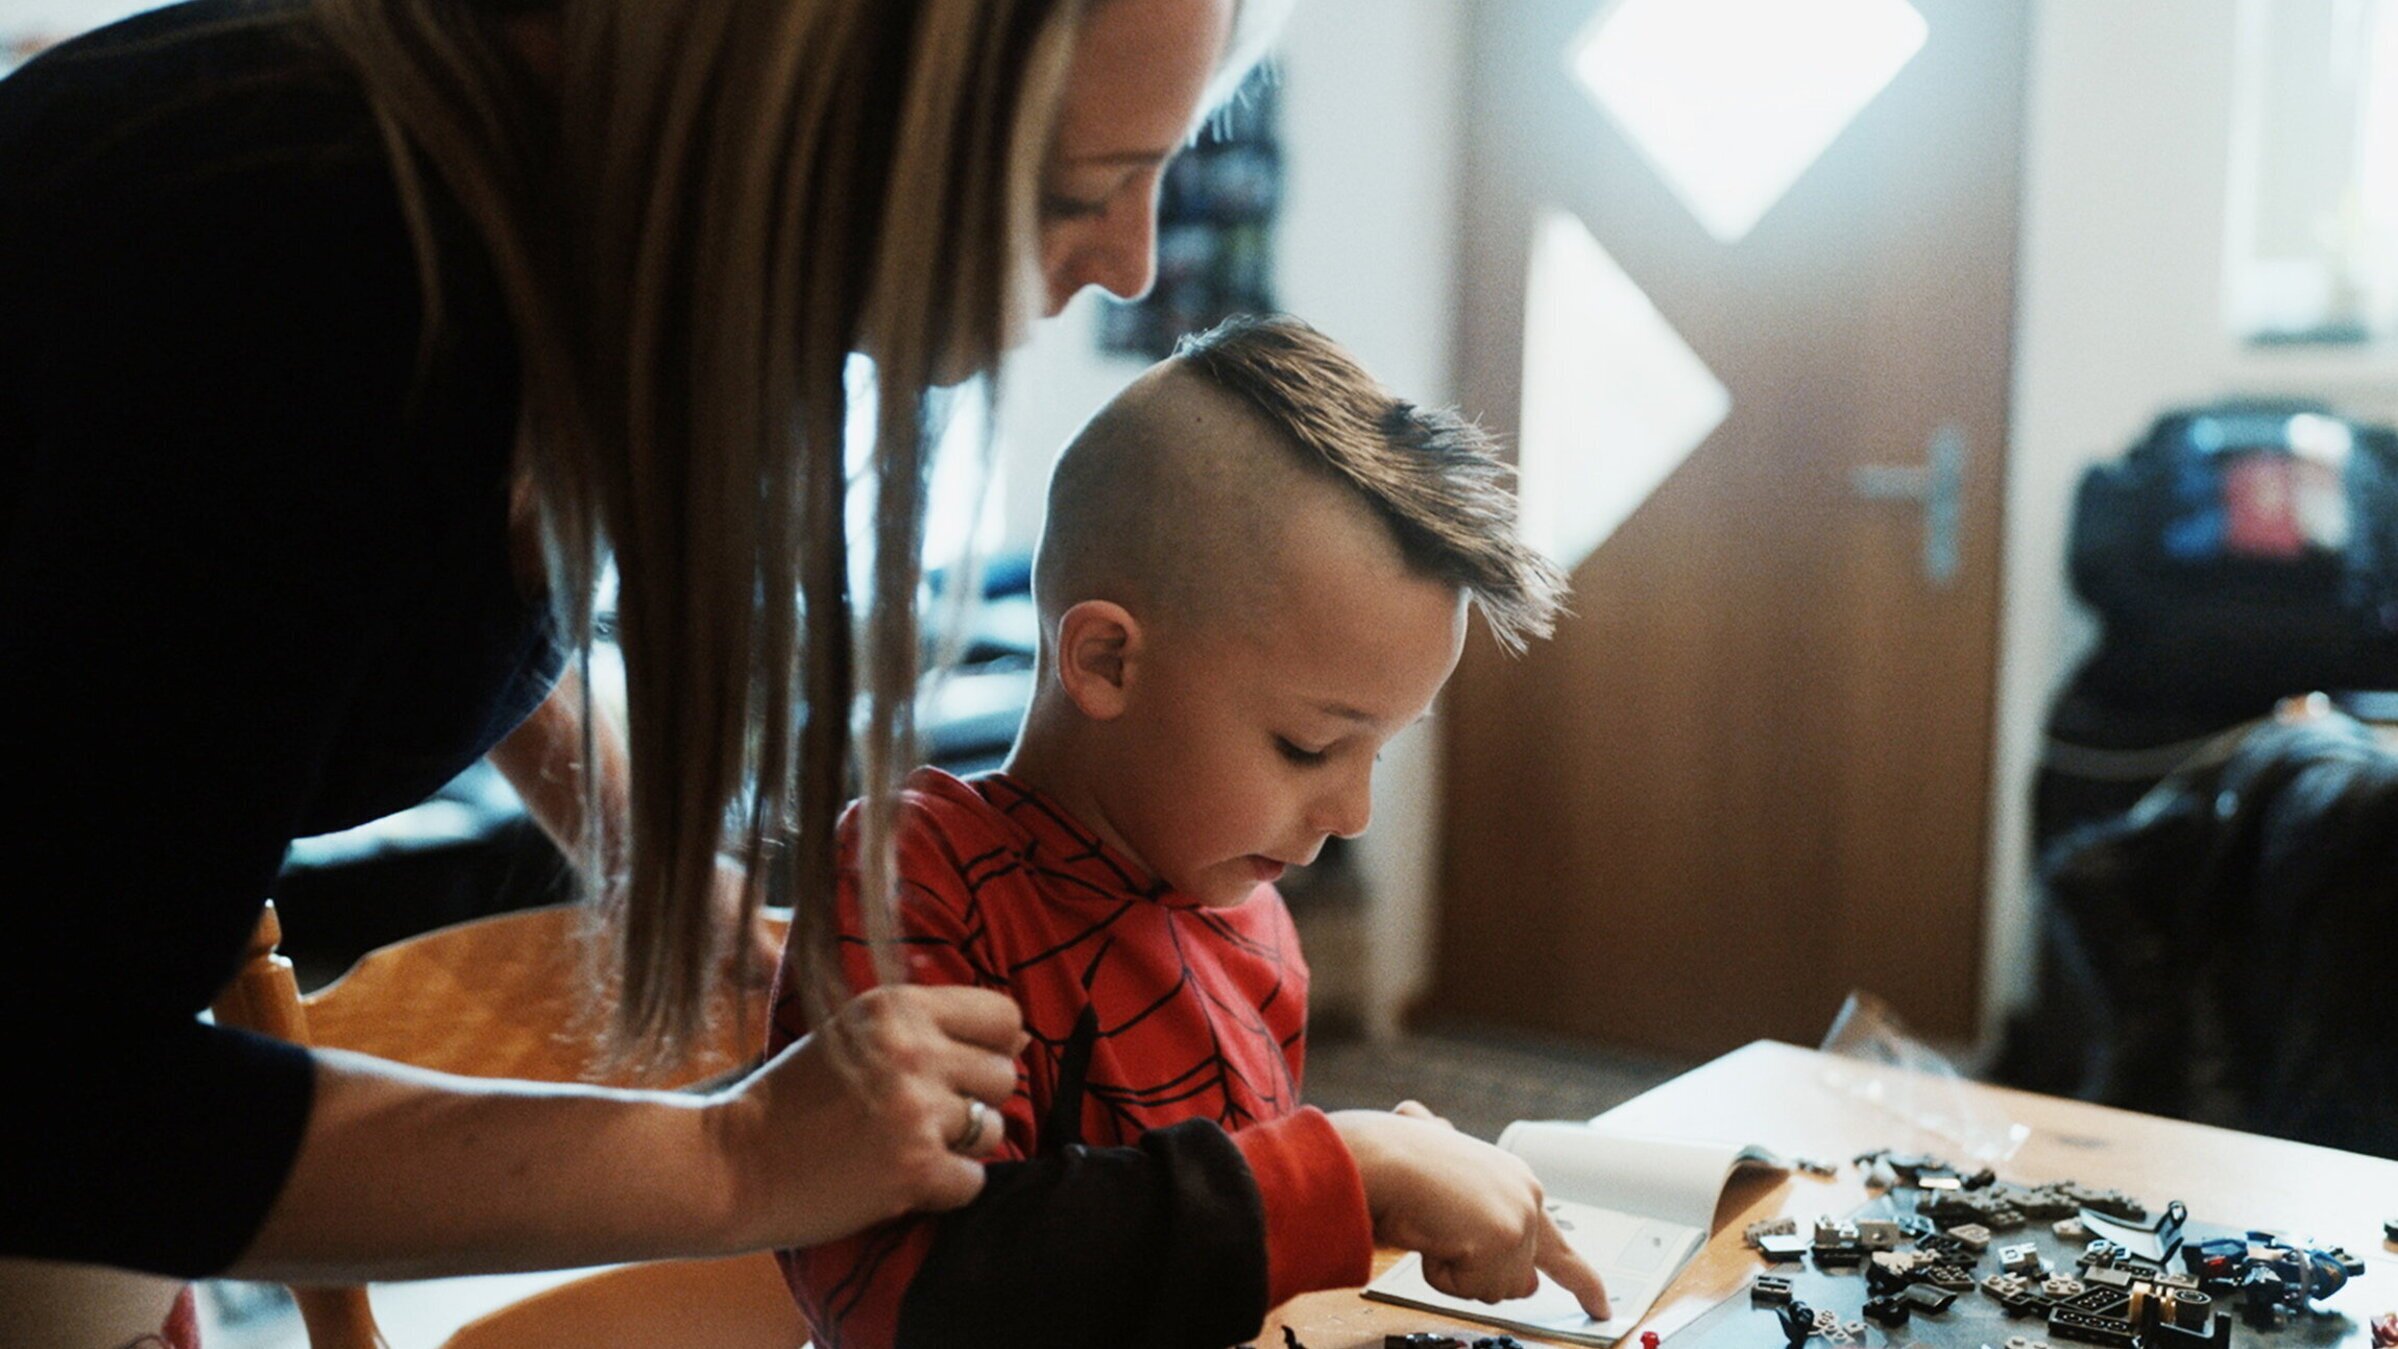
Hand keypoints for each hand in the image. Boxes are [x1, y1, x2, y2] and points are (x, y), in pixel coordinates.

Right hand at [705, 984, 1023, 1249]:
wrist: (731, 1164)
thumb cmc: (791, 1099)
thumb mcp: (854, 1033)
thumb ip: (929, 1027)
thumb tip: (1021, 1037)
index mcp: (898, 1006)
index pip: (1002, 1014)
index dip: (991, 1045)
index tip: (960, 1068)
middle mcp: (914, 1050)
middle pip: (1004, 1075)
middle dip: (972, 1100)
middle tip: (919, 1116)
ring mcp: (916, 1111)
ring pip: (994, 1129)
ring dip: (959, 1146)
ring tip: (904, 1146)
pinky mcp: (914, 1169)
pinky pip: (974, 1180)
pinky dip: (944, 1188)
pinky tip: (899, 1180)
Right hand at [1329, 1110, 1610, 1320]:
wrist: (1378, 1158)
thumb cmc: (1397, 1164)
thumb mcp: (1446, 1195)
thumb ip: (1484, 1228)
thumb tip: (1523, 1282)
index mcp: (1514, 1180)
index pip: (1557, 1243)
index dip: (1583, 1280)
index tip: (1602, 1305)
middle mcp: (1526, 1195)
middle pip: (1515, 1278)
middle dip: (1476, 1274)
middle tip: (1445, 1239)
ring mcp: (1519, 1217)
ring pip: (1494, 1289)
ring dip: (1453, 1270)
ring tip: (1429, 1226)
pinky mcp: (1506, 1238)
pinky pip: (1472, 1289)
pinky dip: (1442, 1274)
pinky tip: (1429, 1236)